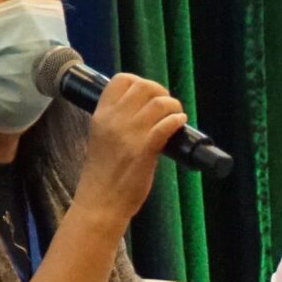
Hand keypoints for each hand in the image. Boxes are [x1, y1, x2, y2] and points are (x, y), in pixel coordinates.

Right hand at [71, 73, 188, 226]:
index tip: (150, 95)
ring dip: (173, 106)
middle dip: (161, 91)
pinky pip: (165, 125)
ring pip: (158, 103)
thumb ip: (117, 121)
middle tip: (167, 106)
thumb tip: (143, 109)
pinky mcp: (143, 151)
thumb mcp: (101, 137)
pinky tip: (180, 123)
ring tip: (176, 115)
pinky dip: (176, 121)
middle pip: (143, 87)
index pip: (120, 80)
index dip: (140, 82)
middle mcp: (113, 121)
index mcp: (101, 115)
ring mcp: (128, 135)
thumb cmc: (103, 173)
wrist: (100, 201)